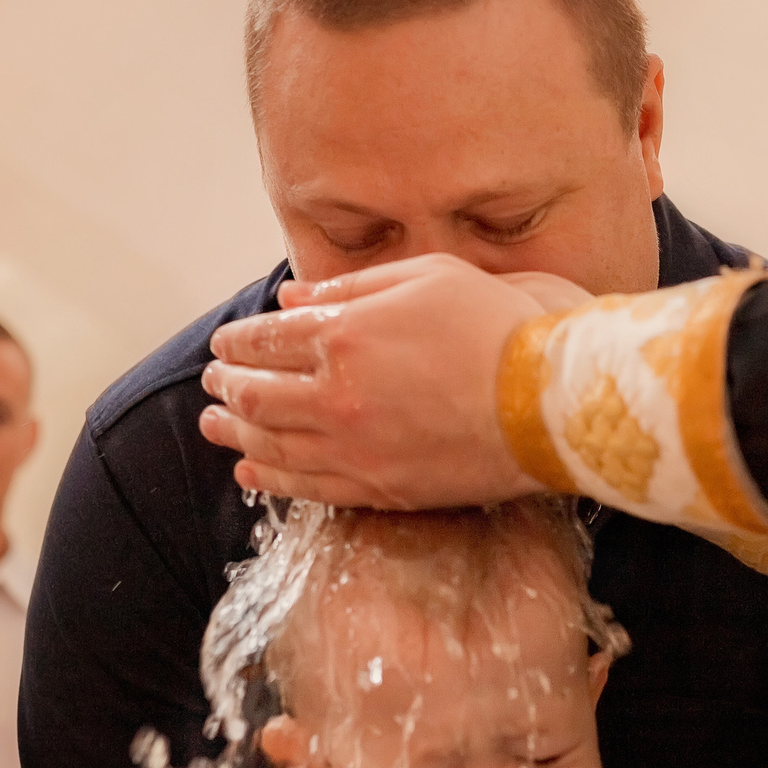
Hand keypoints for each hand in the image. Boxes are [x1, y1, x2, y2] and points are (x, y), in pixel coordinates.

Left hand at [199, 254, 580, 507]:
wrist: (554, 401)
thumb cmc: (502, 327)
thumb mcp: (427, 278)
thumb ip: (352, 288)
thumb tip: (292, 298)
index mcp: (344, 334)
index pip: (266, 340)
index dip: (238, 343)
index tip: (226, 345)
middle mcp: (337, 396)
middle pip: (257, 396)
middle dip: (228, 388)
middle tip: (214, 384)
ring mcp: (356, 448)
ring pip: (273, 446)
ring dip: (236, 434)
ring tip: (215, 427)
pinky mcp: (382, 489)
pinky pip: (309, 488)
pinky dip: (272, 478)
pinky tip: (252, 472)